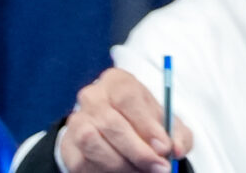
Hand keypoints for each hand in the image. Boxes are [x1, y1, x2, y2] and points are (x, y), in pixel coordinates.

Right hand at [54, 67, 194, 171]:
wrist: (121, 130)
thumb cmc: (147, 124)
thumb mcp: (167, 124)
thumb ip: (178, 135)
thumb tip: (177, 150)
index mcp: (117, 81)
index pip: (127, 97)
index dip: (146, 124)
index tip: (164, 146)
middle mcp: (92, 96)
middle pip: (110, 122)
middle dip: (138, 151)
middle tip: (159, 167)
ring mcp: (76, 120)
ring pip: (93, 143)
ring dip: (121, 164)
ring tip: (142, 172)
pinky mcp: (67, 146)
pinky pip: (82, 162)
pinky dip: (106, 172)